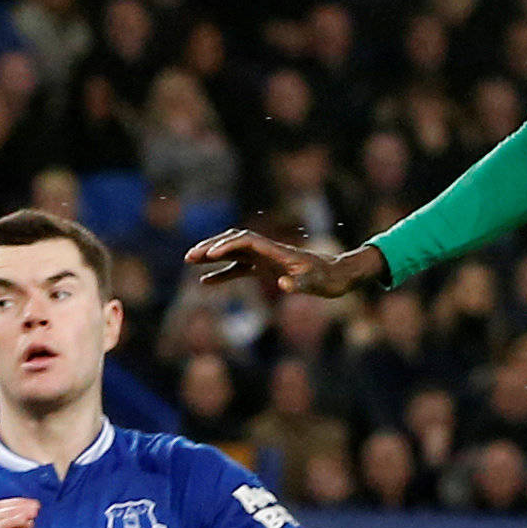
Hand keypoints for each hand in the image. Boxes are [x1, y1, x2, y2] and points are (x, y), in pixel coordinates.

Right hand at [182, 227, 386, 295]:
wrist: (337, 276)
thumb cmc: (327, 279)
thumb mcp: (315, 284)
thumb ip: (298, 285)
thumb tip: (282, 286)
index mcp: (276, 250)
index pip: (245, 241)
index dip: (226, 246)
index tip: (209, 255)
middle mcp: (267, 250)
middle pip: (233, 241)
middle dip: (211, 246)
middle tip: (189, 256)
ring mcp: (265, 258)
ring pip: (232, 251)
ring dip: (211, 255)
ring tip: (190, 261)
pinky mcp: (265, 269)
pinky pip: (238, 268)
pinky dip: (222, 273)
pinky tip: (205, 282)